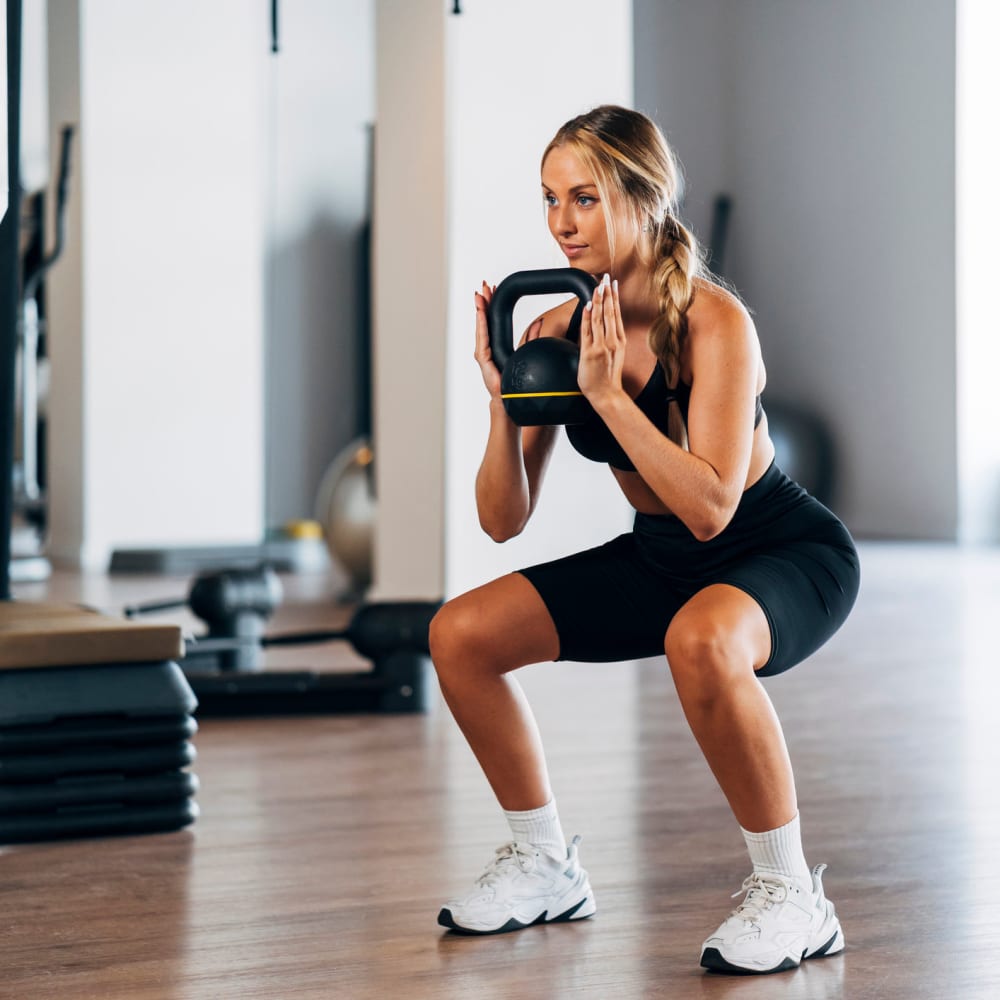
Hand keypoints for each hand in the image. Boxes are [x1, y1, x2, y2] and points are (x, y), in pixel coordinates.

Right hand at [474, 280, 543, 399]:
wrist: (510, 401)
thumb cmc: (516, 382)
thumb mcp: (528, 353)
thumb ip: (533, 338)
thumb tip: (542, 321)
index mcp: (496, 345)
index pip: (494, 321)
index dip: (493, 305)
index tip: (495, 290)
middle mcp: (487, 348)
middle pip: (485, 321)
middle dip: (484, 302)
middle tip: (485, 286)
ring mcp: (483, 354)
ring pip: (481, 327)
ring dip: (480, 311)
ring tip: (480, 296)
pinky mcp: (484, 360)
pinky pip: (482, 339)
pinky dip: (482, 325)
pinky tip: (482, 314)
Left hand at [577, 274, 625, 406]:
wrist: (607, 395)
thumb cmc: (608, 377)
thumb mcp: (614, 355)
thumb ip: (609, 339)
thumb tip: (601, 325)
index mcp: (620, 341)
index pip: (616, 314)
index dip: (614, 297)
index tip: (612, 284)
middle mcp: (612, 341)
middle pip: (609, 312)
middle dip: (607, 293)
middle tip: (605, 277)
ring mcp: (602, 346)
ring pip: (599, 318)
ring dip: (597, 300)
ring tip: (597, 286)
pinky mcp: (590, 353)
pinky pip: (588, 331)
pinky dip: (587, 317)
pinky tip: (587, 305)